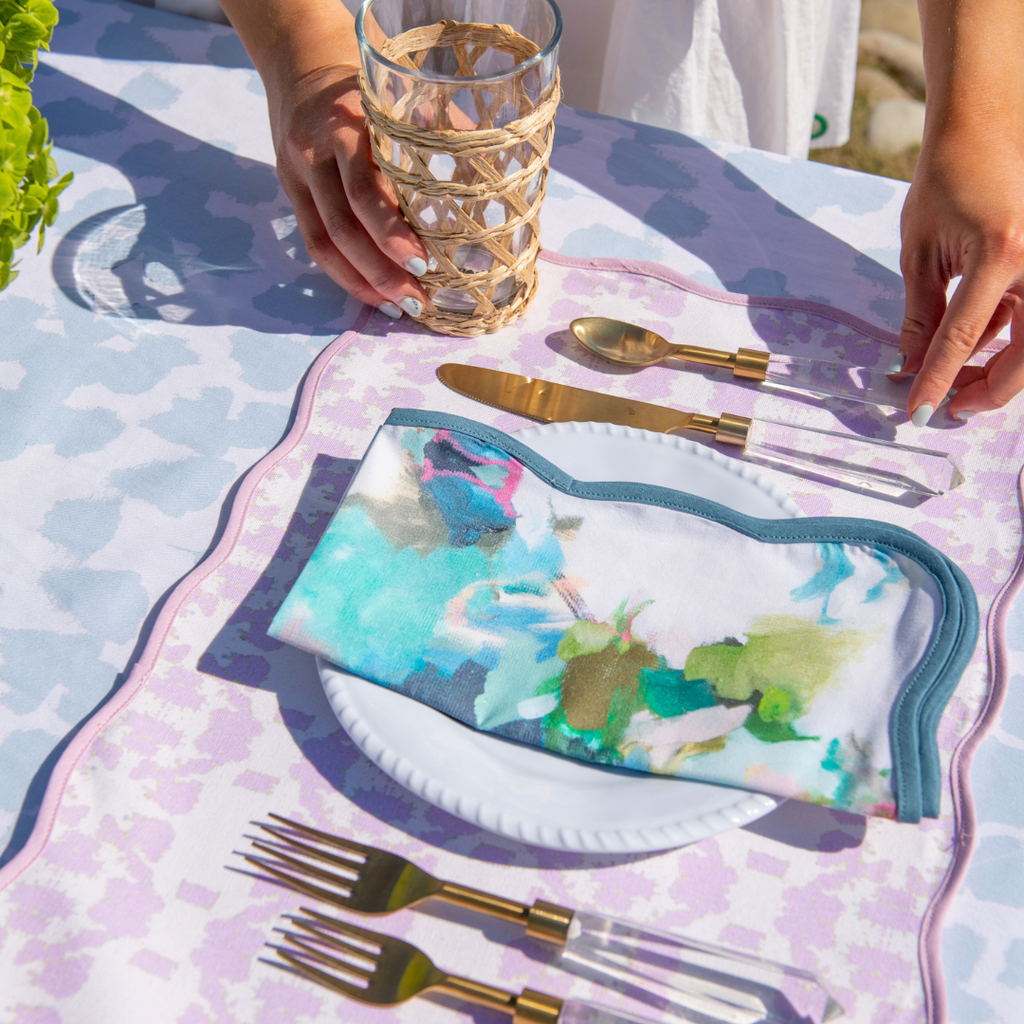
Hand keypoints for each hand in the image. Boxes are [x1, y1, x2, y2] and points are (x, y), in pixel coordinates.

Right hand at [267, 61, 428, 317]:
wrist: (301, 56)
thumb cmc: (370, 85)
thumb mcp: (406, 98)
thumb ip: (445, 137)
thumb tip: (493, 186)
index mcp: (351, 124)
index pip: (366, 191)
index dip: (393, 234)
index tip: (425, 265)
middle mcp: (318, 150)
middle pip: (344, 225)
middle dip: (382, 270)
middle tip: (417, 300)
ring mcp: (297, 172)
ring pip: (324, 242)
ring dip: (362, 282)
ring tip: (397, 307)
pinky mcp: (289, 188)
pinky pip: (313, 242)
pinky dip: (343, 274)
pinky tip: (371, 294)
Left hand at [897, 0, 1023, 425]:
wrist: (984, 129)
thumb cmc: (946, 182)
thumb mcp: (921, 253)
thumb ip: (920, 315)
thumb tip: (911, 366)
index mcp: (1001, 252)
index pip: (963, 336)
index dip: (938, 380)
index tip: (919, 412)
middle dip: (990, 388)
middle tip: (954, 408)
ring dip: (1002, 368)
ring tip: (960, 385)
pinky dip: (1008, 336)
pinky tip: (977, 348)